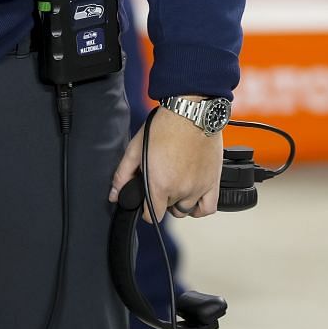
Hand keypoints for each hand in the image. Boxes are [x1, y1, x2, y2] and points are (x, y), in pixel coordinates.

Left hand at [109, 108, 223, 221]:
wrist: (192, 112)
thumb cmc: (166, 126)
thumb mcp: (136, 148)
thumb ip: (123, 175)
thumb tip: (115, 194)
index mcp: (160, 184)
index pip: (151, 216)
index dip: (146, 209)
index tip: (147, 199)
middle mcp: (180, 189)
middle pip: (168, 210)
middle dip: (162, 199)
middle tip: (162, 180)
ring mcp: (198, 187)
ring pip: (185, 210)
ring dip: (179, 201)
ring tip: (177, 184)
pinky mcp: (212, 181)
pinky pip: (207, 208)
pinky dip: (200, 208)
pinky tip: (194, 198)